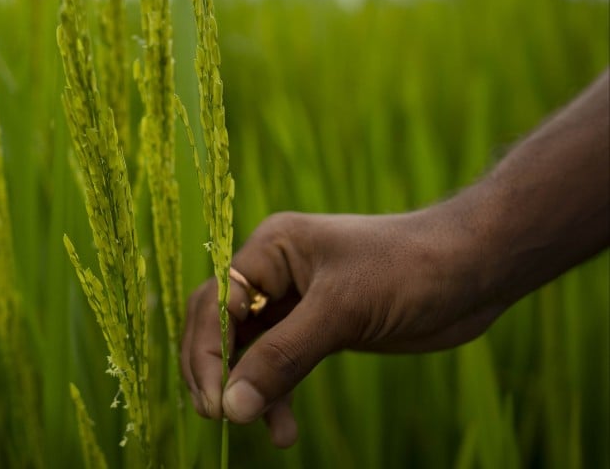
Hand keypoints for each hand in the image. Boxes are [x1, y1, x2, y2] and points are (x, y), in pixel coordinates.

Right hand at [181, 207, 504, 446]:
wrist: (474, 269)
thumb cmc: (409, 269)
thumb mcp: (342, 311)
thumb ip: (284, 358)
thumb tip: (231, 408)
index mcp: (270, 249)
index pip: (214, 301)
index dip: (205, 350)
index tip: (214, 401)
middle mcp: (274, 272)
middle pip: (219, 324)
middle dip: (215, 370)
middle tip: (217, 416)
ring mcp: (296, 301)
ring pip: (248, 350)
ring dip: (247, 389)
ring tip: (252, 427)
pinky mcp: (321, 328)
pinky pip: (281, 364)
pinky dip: (277, 396)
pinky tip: (283, 430)